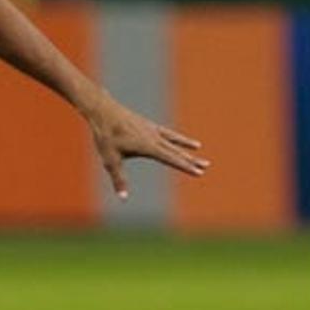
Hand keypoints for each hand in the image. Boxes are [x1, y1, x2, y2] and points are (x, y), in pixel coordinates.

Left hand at [84, 95, 207, 198]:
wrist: (103, 111)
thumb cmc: (105, 137)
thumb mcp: (110, 160)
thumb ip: (119, 179)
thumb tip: (123, 198)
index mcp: (148, 147)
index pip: (171, 159)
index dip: (185, 166)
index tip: (199, 173)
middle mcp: (154, 138)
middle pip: (176, 151)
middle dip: (190, 159)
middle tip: (205, 166)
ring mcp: (152, 130)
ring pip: (173, 141)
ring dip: (186, 147)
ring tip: (199, 149)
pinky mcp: (148, 125)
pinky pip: (167, 133)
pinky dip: (177, 138)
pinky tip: (184, 140)